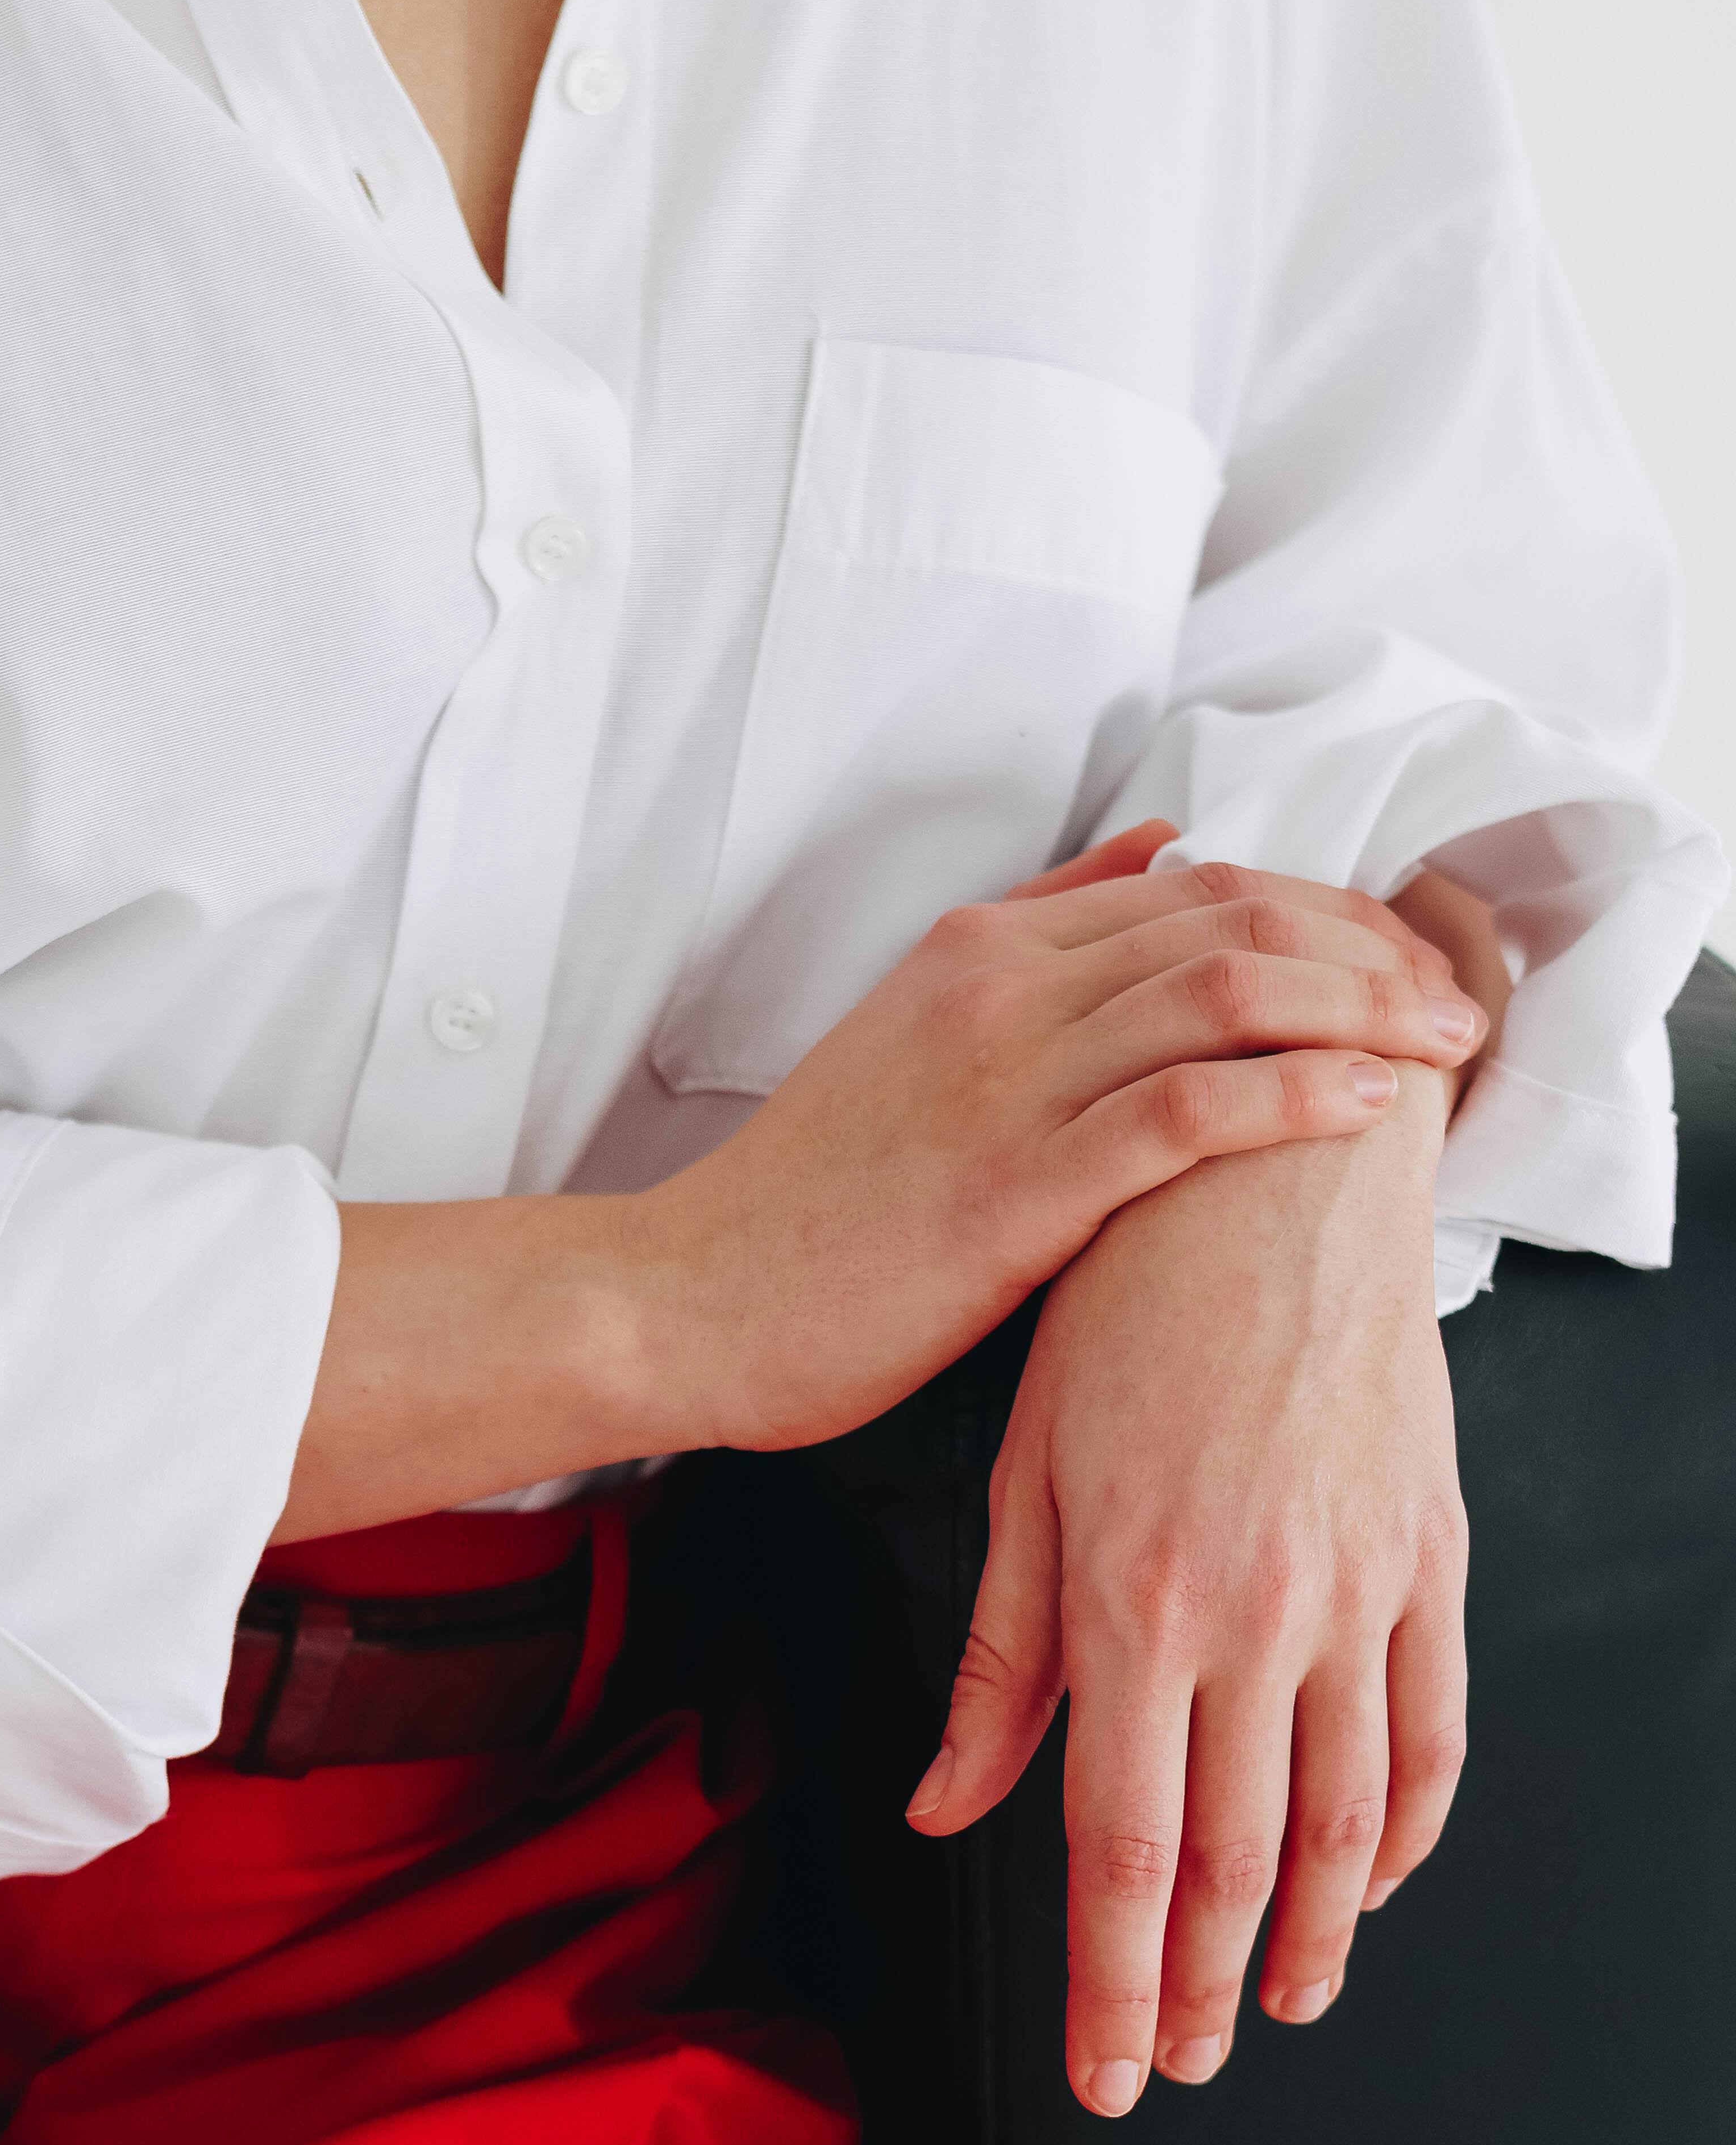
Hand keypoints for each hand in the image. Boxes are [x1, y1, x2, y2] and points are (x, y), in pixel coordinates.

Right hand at [608, 826, 1487, 1454]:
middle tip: (1458, 1007)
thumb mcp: (911, 1031)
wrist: (686, 1299)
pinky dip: (1291, 1095)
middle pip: (1236, 921)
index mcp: (980, 951)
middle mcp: (999, 991)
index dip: (1329, 915)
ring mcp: (1005, 1083)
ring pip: (1226, 994)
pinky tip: (1363, 1106)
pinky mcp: (1013, 1184)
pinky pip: (1184, 1109)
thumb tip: (1158, 846)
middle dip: (1373, 954)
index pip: (1202, 887)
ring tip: (1442, 1051)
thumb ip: (1033, 935)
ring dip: (1362, 1013)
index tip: (1407, 966)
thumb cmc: (805, 1201)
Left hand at [907, 1062, 1468, 2112]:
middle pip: (1235, 1861)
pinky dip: (1405, 1830)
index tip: (1109, 2071)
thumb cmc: (1124, 1315)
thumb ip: (998, 1663)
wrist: (1271, 1178)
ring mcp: (1358, 1590)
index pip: (1124, 1849)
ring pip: (1346, 1820)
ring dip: (1313, 1939)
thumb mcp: (1023, 1481)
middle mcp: (1257, 1613)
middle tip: (1180, 2065)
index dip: (1117, 1980)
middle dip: (1203, 1988)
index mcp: (1136, 1602)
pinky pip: (1433, 1729)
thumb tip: (948, 1808)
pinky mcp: (1429, 1556)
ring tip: (1276, 2009)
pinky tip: (1366, 1888)